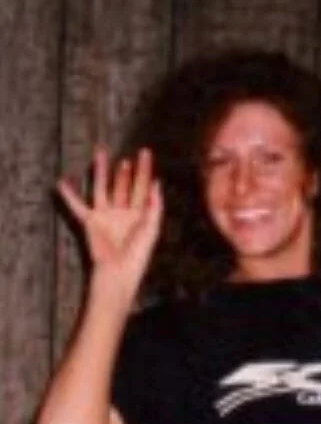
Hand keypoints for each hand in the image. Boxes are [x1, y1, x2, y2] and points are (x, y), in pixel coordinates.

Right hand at [57, 146, 162, 302]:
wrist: (118, 271)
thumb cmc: (138, 253)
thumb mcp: (152, 229)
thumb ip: (155, 206)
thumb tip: (156, 183)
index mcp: (140, 214)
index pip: (143, 187)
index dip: (145, 170)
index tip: (145, 153)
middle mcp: (123, 212)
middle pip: (124, 185)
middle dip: (125, 171)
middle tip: (126, 156)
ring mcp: (106, 215)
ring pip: (103, 188)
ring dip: (101, 172)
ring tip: (100, 153)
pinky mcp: (91, 222)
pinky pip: (78, 206)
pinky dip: (69, 196)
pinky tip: (61, 182)